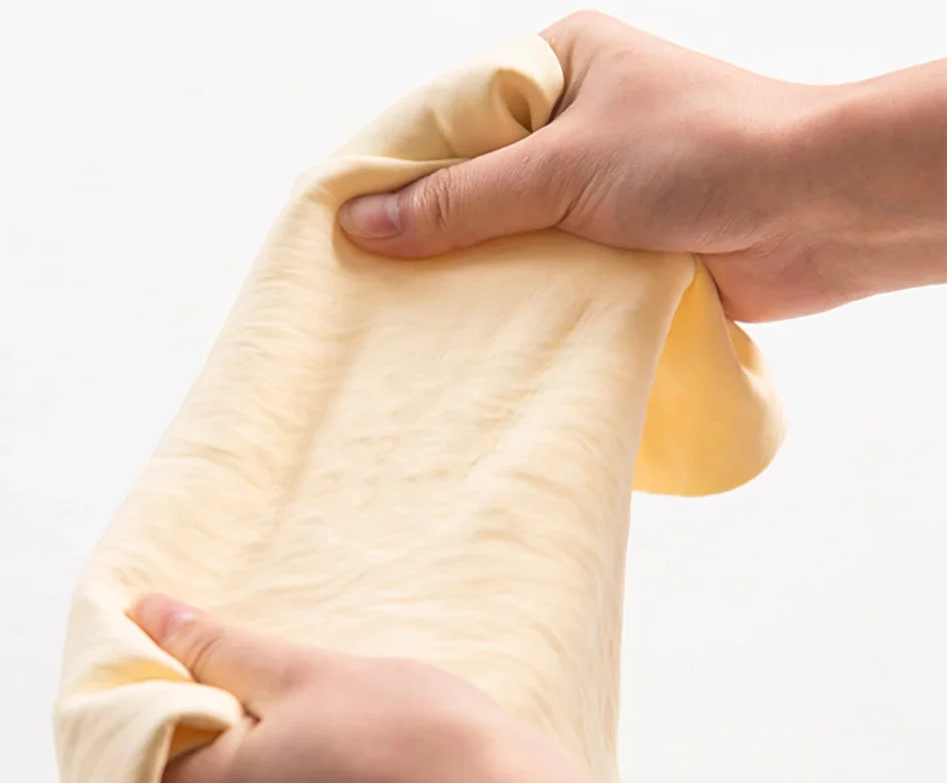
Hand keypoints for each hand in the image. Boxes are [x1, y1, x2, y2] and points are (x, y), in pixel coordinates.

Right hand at [339, 12, 946, 320]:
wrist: (818, 214)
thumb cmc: (703, 154)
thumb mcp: (564, 167)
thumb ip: (464, 201)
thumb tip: (364, 226)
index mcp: (559, 67)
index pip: (453, 116)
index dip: (398, 167)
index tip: (345, 221)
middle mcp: (575, 125)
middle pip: (477, 180)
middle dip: (433, 230)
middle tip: (371, 280)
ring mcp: (597, 191)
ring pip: (511, 235)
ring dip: (478, 274)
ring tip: (413, 318)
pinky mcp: (618, 249)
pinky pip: (549, 275)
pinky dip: (521, 302)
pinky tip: (478, 334)